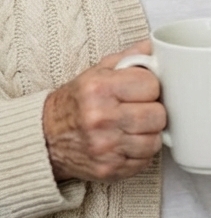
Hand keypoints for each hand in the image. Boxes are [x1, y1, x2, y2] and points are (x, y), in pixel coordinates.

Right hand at [42, 41, 165, 182]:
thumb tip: (156, 47)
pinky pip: (145, 160)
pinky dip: (140, 152)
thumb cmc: (75, 102)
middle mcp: (101, 118)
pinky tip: (125, 143)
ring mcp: (105, 147)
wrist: (45, 137)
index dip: (150, 87)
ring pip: (154, 140)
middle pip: (158, 115)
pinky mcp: (109, 169)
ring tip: (131, 127)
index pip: (152, 85)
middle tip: (138, 109)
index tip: (140, 90)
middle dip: (152, 110)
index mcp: (99, 89)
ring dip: (148, 133)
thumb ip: (130, 58)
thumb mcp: (97, 72)